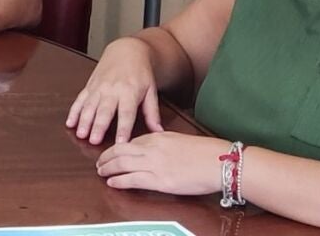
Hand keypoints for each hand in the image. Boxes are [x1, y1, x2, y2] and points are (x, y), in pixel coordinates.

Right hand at [66, 36, 162, 144]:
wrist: (126, 51)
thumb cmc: (140, 72)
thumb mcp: (151, 91)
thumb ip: (152, 112)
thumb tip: (158, 132)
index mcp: (129, 92)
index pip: (126, 113)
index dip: (123, 128)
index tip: (120, 142)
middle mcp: (112, 89)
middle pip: (104, 110)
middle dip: (98, 126)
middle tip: (93, 140)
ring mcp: (98, 87)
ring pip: (89, 106)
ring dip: (83, 120)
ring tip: (80, 134)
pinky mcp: (89, 86)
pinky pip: (80, 99)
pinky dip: (74, 111)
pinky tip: (69, 122)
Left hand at [96, 132, 227, 194]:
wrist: (219, 162)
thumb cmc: (205, 152)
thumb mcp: (179, 140)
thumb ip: (163, 143)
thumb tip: (156, 148)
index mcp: (157, 137)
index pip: (130, 142)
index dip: (116, 148)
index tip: (110, 152)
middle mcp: (151, 148)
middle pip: (120, 151)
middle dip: (106, 157)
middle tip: (99, 163)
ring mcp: (154, 164)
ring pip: (121, 164)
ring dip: (108, 168)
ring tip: (101, 172)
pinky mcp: (159, 180)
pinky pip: (131, 179)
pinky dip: (118, 180)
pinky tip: (112, 183)